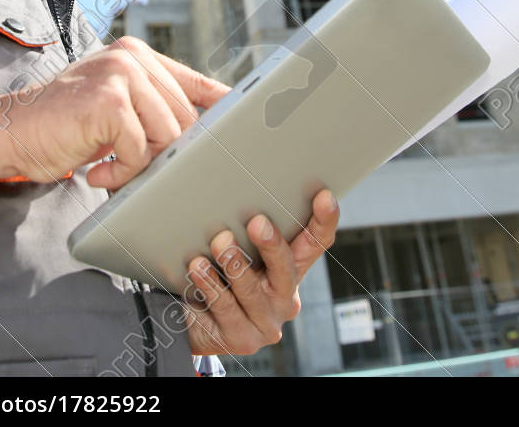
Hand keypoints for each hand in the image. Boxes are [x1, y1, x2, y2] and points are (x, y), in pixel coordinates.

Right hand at [0, 36, 229, 187]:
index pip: (200, 84)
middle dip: (165, 154)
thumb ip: (153, 109)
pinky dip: (120, 172)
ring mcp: (121, 74)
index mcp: (139, 55)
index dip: (226, 112)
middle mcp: (133, 57)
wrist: (7, 133)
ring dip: (141, 165)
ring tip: (107, 166)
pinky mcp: (109, 100)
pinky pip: (140, 151)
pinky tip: (94, 170)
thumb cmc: (62, 127)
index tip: (250, 131)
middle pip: (186, 119)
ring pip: (167, 136)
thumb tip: (206, 133)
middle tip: (129, 166)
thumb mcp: (114, 108)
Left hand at [182, 189, 339, 355]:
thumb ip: (244, 228)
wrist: (193, 324)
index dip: (324, 221)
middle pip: (286, 269)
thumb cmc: (219, 275)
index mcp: (291, 269)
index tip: (324, 196)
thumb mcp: (237, 251)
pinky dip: (210, 285)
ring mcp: (265, 322)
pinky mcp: (242, 339)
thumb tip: (231, 180)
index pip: (315, 244)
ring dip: (235, 264)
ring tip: (220, 242)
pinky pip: (225, 308)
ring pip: (252, 291)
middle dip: (272, 245)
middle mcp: (284, 298)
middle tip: (258, 222)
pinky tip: (197, 267)